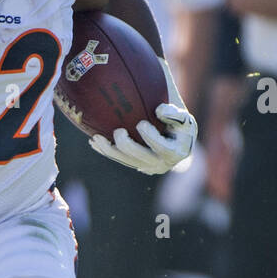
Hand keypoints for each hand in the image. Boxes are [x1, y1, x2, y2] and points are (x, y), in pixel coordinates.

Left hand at [89, 59, 196, 174]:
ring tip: (96, 138)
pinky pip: (120, 160)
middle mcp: (163, 163)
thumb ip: (174, 112)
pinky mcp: (137, 166)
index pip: (163, 147)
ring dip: (110, 151)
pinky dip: (107, 151)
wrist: (176, 135)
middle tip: (118, 131)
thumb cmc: (178, 119)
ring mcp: (149, 167)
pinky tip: (94, 141)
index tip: (141, 124)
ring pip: (127, 161)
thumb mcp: (182, 114)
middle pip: (142, 157)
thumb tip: (159, 110)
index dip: (151, 138)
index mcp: (177, 151)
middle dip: (128, 146)